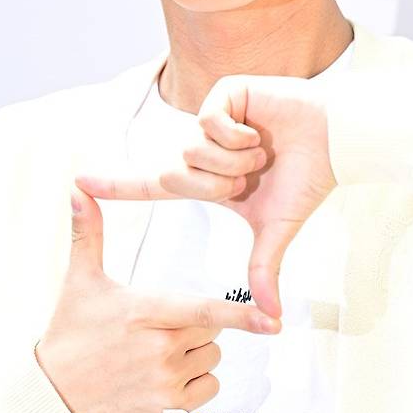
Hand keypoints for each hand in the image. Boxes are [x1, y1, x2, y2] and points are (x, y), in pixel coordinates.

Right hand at [35, 185, 280, 412]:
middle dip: (195, 321)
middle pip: (210, 326)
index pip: (203, 309)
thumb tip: (77, 190)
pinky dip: (196, 381)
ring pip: (211, 355)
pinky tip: (165, 375)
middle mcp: (160, 348)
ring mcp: (165, 382)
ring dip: (196, 351)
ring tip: (156, 351)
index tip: (272, 319)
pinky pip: (208, 387)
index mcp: (144, 311)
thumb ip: (89, 232)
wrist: (53, 395)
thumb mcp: (81, 280)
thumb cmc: (71, 334)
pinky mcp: (168, 409)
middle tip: (161, 324)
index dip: (241, 314)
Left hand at [75, 74, 335, 319]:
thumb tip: (272, 319)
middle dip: (216, 184)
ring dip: (232, 159)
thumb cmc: (305, 181)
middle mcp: (202, 149)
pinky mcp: (224, 93)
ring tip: (260, 150)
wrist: (335, 144)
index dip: (116, 185)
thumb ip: (262, 268)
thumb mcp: (275, 229)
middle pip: (173, 175)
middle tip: (250, 176)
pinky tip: (257, 128)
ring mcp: (211, 120)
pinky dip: (236, 134)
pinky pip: (208, 121)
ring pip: (190, 149)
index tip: (77, 182)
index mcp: (207, 179)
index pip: (152, 186)